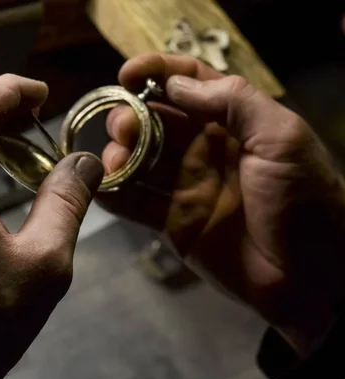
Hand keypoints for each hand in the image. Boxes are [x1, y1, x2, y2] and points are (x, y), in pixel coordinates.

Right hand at [99, 54, 344, 355]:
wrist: (309, 275)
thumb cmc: (303, 199)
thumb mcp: (282, 137)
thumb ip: (234, 102)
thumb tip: (176, 84)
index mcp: (232, 123)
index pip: (189, 84)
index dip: (157, 73)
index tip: (128, 74)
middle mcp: (203, 149)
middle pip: (154, 121)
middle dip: (131, 117)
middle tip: (122, 128)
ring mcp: (184, 186)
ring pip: (138, 160)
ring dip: (118, 155)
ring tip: (113, 161)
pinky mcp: (170, 222)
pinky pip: (134, 203)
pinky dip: (112, 193)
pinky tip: (99, 186)